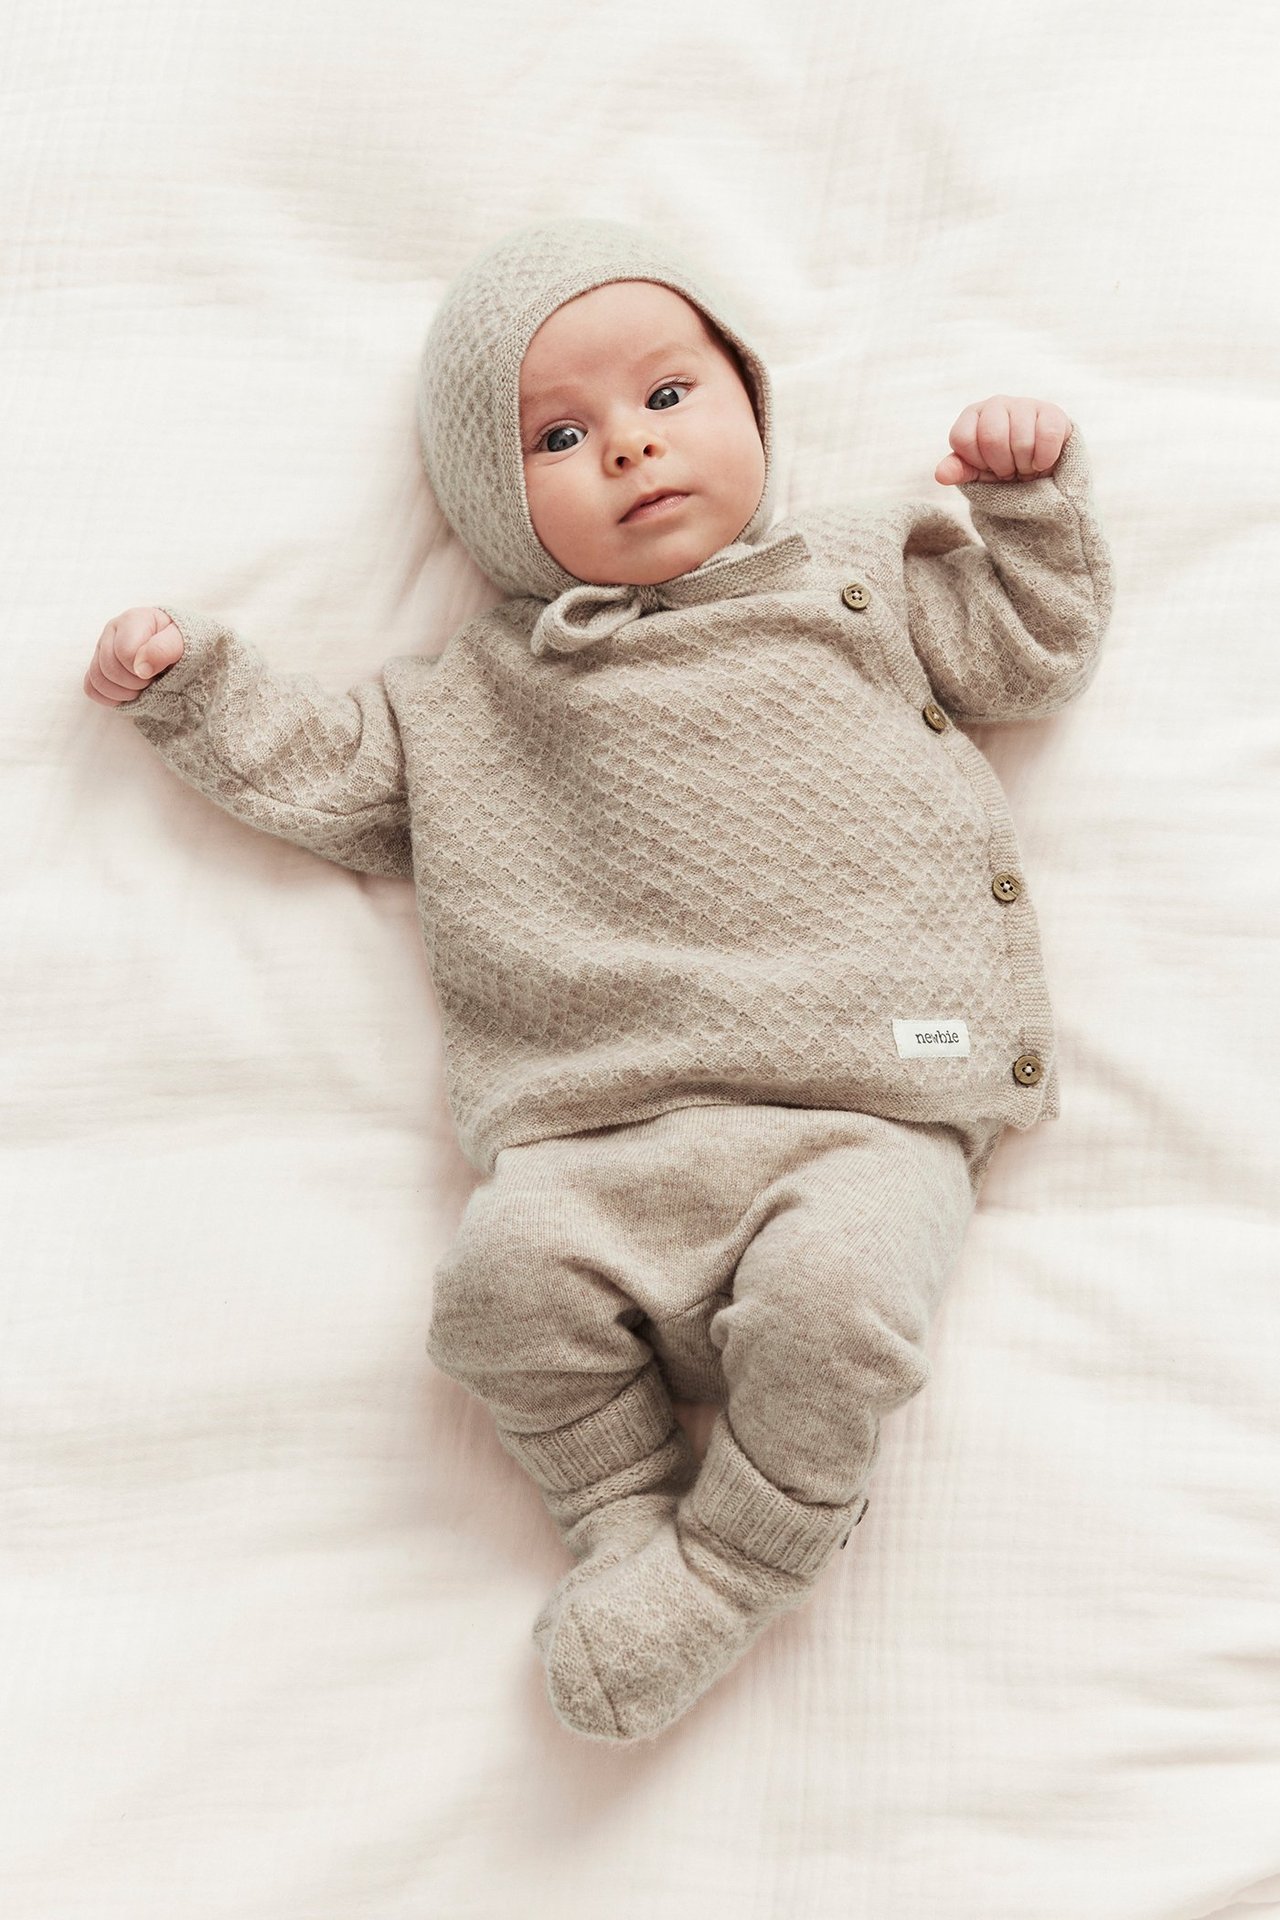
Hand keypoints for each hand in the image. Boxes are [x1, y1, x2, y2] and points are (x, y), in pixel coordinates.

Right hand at [83, 607, 183, 706]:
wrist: (181, 650)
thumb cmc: (184, 644)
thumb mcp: (183, 642)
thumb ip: (164, 649)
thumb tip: (140, 668)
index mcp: (133, 620)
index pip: (124, 652)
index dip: (142, 669)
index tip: (159, 671)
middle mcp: (113, 631)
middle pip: (108, 668)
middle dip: (133, 683)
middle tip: (152, 682)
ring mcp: (102, 649)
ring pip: (97, 679)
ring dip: (122, 693)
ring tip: (142, 688)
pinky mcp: (98, 666)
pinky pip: (91, 688)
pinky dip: (110, 698)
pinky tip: (129, 694)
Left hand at [934, 397, 1071, 485]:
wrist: (1038, 467)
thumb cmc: (1001, 465)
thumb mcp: (976, 472)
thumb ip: (958, 470)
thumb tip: (941, 474)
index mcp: (972, 416)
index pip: (962, 438)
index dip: (976, 461)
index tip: (986, 466)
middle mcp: (995, 404)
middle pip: (992, 437)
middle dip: (1002, 464)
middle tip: (1009, 469)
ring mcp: (1024, 404)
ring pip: (1022, 441)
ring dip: (1024, 465)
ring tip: (1025, 465)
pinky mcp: (1052, 412)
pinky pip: (1048, 437)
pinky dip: (1044, 459)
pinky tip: (1042, 461)